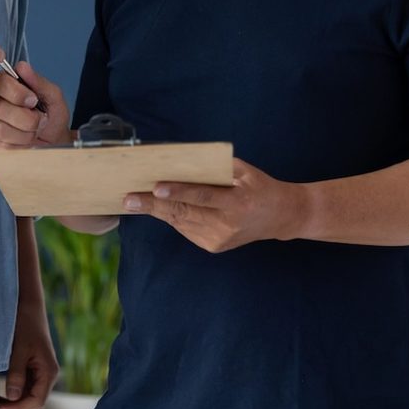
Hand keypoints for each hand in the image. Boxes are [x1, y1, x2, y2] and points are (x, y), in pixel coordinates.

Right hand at [0, 61, 69, 149]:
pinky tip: (25, 143)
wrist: (55, 142)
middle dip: (27, 119)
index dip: (18, 94)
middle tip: (39, 120)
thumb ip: (38, 81)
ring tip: (33, 132)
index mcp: (5, 85)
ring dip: (24, 134)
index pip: (0, 82)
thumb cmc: (52, 116)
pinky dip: (18, 146)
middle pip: (0, 108)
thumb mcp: (52, 96)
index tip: (34, 101)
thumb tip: (22, 66)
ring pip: (0, 129)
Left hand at [0, 301, 58, 408]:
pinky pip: (23, 392)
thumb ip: (17, 373)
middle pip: (33, 406)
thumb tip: (12, 398)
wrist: (28, 307)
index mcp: (48, 373)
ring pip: (27, 401)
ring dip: (11, 408)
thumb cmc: (25, 324)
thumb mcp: (19, 349)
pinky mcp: (32, 372)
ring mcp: (40, 376)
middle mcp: (47, 377)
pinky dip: (11, 398)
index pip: (36, 402)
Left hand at [122, 159, 310, 252]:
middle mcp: (228, 224)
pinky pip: (186, 228)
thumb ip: (214, 168)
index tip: (156, 188)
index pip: (203, 196)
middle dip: (153, 205)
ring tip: (134, 201)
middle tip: (128, 199)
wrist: (280, 216)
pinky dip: (171, 216)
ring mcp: (219, 239)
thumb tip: (177, 162)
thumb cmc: (258, 185)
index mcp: (239, 202)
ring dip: (156, 211)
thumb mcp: (243, 171)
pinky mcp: (213, 246)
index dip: (179, 192)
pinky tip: (158, 207)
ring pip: (180, 222)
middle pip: (185, 212)